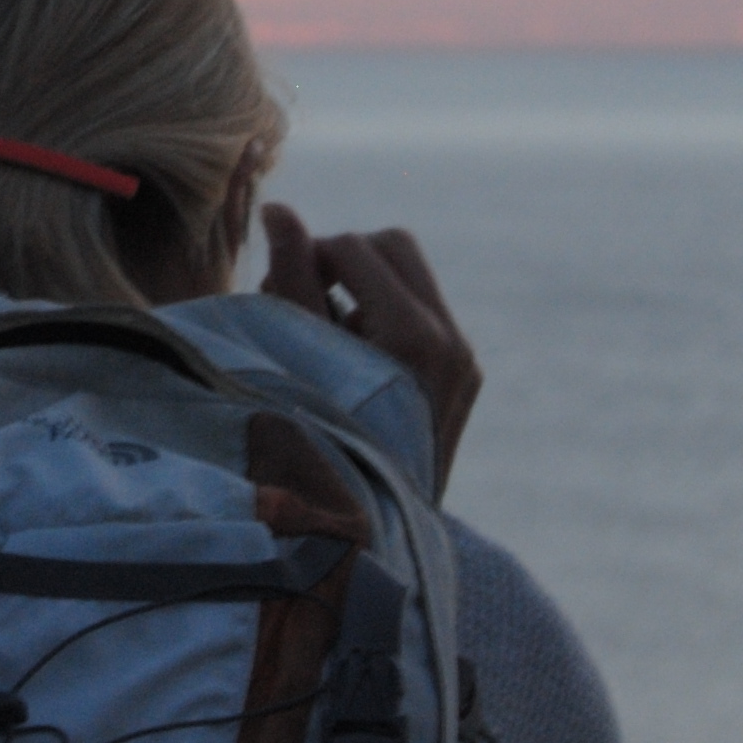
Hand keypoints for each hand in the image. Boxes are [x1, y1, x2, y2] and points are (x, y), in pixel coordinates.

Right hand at [260, 201, 480, 494]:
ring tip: (325, 339)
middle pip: (394, 246)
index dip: (309, 256)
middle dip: (344, 258)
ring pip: (409, 276)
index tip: (277, 292)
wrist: (371, 534)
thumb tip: (279, 208)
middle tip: (305, 296)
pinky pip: (422, 315)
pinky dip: (384, 319)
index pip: (356, 247)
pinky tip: (352, 363)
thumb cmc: (319, 445)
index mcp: (414, 337)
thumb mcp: (297, 359)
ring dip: (363, 287)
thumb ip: (291, 280)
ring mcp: (463, 361)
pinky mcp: (465, 376)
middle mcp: (451, 343)